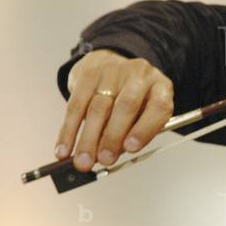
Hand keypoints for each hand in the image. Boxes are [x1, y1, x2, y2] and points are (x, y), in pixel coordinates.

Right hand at [54, 49, 174, 171]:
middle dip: (112, 137)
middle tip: (104, 159)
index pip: (158, 107)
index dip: (145, 129)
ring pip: (98, 108)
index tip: (130, 148)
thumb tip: (110, 156)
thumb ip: (133, 132)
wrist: (110, 63)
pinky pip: (76, 105)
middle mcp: (140, 75)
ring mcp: (114, 72)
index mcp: (160, 87)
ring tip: (83, 161)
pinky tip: (64, 149)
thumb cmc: (133, 97)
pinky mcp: (88, 74)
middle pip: (126, 106)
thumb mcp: (144, 112)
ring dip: (88, 139)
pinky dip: (68, 131)